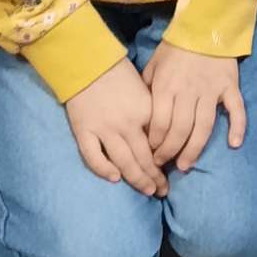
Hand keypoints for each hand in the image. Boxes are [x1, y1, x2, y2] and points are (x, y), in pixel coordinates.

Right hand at [63, 58, 165, 194]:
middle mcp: (127, 124)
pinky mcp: (84, 131)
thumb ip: (153, 114)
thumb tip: (162, 138)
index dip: (167, 160)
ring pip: (124, 162)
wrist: (88, 63)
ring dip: (137, 179)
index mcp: (146, 112)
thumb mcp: (146, 90)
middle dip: (155, 177)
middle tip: (162, 191)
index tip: (172, 170)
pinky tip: (114, 178)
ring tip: (147, 192)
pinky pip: (94, 157)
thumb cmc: (120, 75)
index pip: (160, 143)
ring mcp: (104, 129)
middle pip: (144, 158)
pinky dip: (104, 169)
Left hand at [143, 41, 245, 172]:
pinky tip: (234, 145)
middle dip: (170, 151)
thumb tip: (139, 113)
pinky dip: (237, 127)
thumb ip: (147, 88)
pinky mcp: (229, 86)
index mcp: (166, 86)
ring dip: (194, 149)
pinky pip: (236, 110)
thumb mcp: (153, 64)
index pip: (159, 123)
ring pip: (203, 127)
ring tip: (186, 165)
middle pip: (179, 130)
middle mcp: (188, 92)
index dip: (154, 142)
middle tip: (164, 165)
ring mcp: (211, 90)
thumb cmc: (175, 48)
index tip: (150, 154)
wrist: (204, 25)